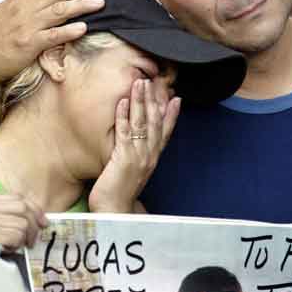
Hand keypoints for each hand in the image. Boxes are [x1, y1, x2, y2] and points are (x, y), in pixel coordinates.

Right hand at [0, 0, 104, 87]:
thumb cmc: (1, 32)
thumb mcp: (12, 7)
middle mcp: (26, 7)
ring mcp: (28, 25)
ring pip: (59, 10)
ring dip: (82, 4)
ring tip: (100, 2)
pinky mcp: (29, 43)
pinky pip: (52, 36)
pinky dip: (68, 31)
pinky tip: (83, 28)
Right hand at [0, 194, 47, 251]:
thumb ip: (2, 214)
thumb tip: (29, 220)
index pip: (17, 198)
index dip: (33, 208)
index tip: (41, 220)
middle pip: (23, 208)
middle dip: (34, 222)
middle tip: (34, 238)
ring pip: (22, 223)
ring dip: (24, 237)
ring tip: (17, 245)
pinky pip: (16, 235)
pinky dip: (17, 244)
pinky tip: (8, 248)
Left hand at [89, 79, 180, 212]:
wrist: (115, 210)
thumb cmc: (120, 192)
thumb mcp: (134, 172)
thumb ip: (139, 158)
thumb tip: (137, 146)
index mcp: (153, 158)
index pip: (165, 132)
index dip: (172, 115)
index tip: (177, 98)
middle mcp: (149, 155)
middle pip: (155, 123)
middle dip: (154, 100)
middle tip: (153, 81)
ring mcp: (138, 156)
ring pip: (142, 123)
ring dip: (141, 102)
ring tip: (139, 83)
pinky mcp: (124, 158)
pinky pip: (125, 133)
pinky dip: (124, 116)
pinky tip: (123, 102)